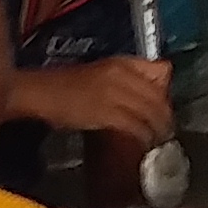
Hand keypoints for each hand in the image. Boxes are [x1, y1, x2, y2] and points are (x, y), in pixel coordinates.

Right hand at [14, 57, 172, 142]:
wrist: (40, 92)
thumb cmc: (64, 86)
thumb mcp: (99, 74)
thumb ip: (123, 81)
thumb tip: (142, 99)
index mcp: (121, 62)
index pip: (161, 70)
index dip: (166, 92)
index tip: (164, 107)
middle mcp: (122, 74)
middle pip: (159, 96)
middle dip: (165, 116)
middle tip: (165, 131)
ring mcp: (115, 93)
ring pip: (151, 112)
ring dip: (158, 130)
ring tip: (157, 141)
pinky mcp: (107, 112)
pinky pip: (135, 126)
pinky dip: (143, 137)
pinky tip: (143, 145)